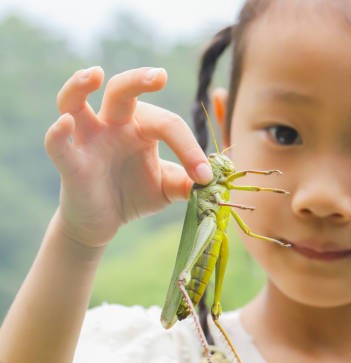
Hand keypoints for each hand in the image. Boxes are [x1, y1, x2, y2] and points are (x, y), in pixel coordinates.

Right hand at [45, 66, 212, 247]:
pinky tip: (66, 123)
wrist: (102, 222)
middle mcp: (113, 124)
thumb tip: (215, 181)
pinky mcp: (70, 163)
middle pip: (121, 90)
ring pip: (75, 101)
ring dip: (81, 85)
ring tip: (96, 73)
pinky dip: (58, 132)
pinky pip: (57, 144)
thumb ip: (189, 183)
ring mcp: (88, 140)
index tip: (204, 176)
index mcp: (142, 126)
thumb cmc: (136, 194)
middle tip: (160, 76)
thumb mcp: (169, 188)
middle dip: (139, 79)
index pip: (169, 124)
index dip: (189, 149)